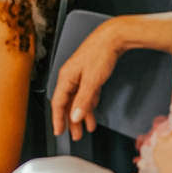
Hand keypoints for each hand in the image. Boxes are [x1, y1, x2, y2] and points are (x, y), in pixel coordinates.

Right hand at [50, 21, 123, 139]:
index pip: (58, 103)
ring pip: (78, 100)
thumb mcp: (92, 80)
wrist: (113, 37)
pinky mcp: (89, 74)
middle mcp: (70, 76)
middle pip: (68, 103)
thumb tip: (75, 116)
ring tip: (85, 129)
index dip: (58, 119)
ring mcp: (80, 75)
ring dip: (81, 115)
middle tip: (74, 135)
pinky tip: (92, 113)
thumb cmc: (100, 53)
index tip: (59, 131)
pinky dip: (89, 105)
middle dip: (71, 120)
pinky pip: (86, 94)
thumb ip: (83, 100)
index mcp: (66, 77)